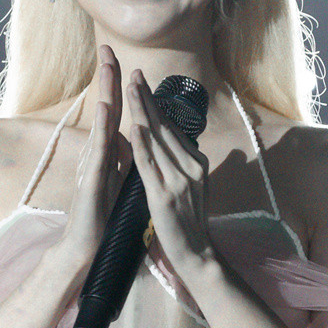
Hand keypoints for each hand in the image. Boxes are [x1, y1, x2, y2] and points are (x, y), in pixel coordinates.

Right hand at [57, 46, 130, 277]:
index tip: (120, 58)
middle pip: (105, 108)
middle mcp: (97, 151)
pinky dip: (101, 125)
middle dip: (107, 77)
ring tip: (107, 68)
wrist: (87, 243)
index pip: (116, 111)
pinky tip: (104, 108)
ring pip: (101, 121)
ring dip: (104, 93)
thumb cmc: (101, 212)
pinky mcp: (92, 178)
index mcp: (107, 151)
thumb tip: (132, 136)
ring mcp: (92, 163)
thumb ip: (122, 156)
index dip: (118, 85)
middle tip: (107, 48)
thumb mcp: (117, 177)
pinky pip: (98, 148)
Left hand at [123, 68, 215, 279]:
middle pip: (164, 127)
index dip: (156, 104)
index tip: (143, 82)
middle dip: (147, 99)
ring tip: (131, 88)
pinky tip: (133, 126)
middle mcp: (191, 167)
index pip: (172, 127)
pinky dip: (141, 143)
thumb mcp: (191, 185)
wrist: (195, 253)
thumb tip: (174, 139)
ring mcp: (178, 180)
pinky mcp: (163, 195)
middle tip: (135, 73)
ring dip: (142, 112)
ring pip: (156, 139)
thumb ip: (182, 161)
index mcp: (197, 162)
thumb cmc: (188, 220)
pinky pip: (149, 165)